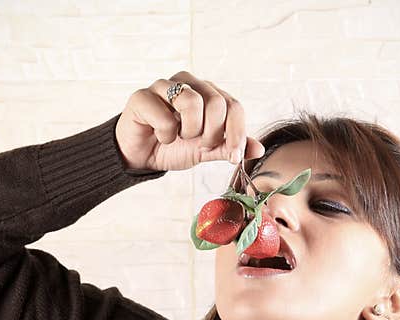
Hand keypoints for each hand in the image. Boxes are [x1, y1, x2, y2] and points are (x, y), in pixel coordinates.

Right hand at [114, 71, 265, 171]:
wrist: (141, 156)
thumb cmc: (174, 147)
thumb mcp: (207, 150)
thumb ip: (229, 146)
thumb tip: (258, 148)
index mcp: (208, 93)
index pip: (234, 106)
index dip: (237, 133)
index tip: (233, 157)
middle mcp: (188, 83)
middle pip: (216, 103)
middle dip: (212, 134)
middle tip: (200, 145)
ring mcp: (164, 86)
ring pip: (192, 103)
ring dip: (189, 131)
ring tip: (179, 137)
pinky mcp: (142, 96)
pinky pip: (164, 116)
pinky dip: (165, 134)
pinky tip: (159, 135)